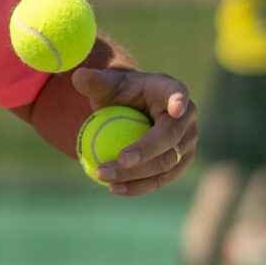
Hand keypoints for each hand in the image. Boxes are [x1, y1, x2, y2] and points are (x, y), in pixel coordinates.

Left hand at [72, 64, 196, 197]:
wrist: (131, 112)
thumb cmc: (119, 93)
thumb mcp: (106, 85)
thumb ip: (94, 81)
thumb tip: (78, 76)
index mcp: (172, 90)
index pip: (179, 94)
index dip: (180, 101)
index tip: (174, 110)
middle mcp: (187, 118)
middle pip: (170, 139)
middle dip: (144, 154)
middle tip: (115, 163)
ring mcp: (187, 143)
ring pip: (166, 165)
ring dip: (136, 176)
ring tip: (105, 177)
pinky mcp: (180, 163)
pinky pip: (160, 179)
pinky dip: (138, 186)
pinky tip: (114, 188)